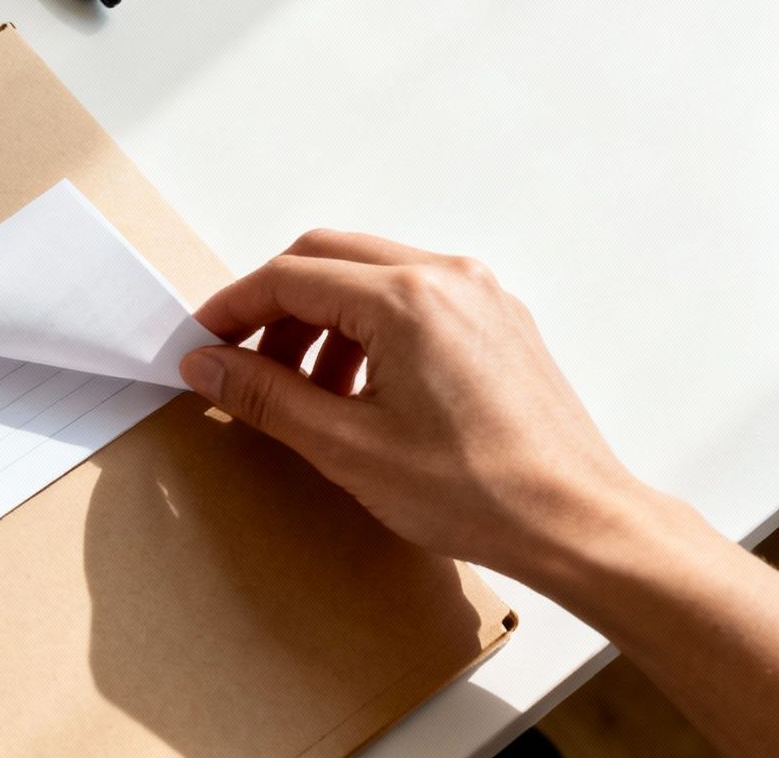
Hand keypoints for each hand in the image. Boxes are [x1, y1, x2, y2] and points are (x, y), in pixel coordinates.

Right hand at [182, 230, 646, 584]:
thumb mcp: (346, 447)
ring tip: (300, 388)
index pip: (289, 278)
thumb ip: (266, 395)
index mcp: (406, 299)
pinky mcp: (498, 318)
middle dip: (273, 306)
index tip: (204, 342)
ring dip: (319, 318)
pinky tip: (356, 387)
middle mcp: (446, 277)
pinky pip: (412, 296)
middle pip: (326, 258)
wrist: (576, 522)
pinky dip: (367, 326)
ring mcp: (479, 293)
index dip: (233, 309)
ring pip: (369, 273)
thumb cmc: (480, 492)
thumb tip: (209, 366)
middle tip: (239, 358)